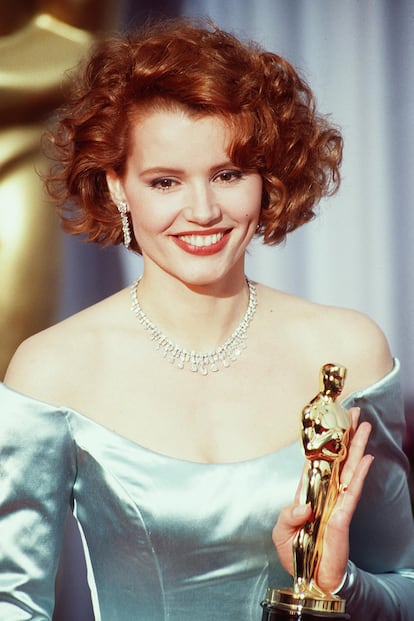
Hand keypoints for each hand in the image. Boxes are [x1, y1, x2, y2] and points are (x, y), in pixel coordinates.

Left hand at [272, 407, 372, 592]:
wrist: (309, 580)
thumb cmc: (296, 554)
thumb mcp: (282, 532)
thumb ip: (288, 516)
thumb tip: (304, 506)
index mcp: (308, 493)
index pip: (316, 462)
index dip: (324, 442)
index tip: (330, 421)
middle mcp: (325, 494)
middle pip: (338, 459)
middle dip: (346, 436)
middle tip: (354, 413)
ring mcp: (336, 504)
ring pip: (348, 469)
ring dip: (356, 447)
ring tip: (364, 427)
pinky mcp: (343, 518)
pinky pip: (352, 492)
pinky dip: (359, 474)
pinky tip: (366, 458)